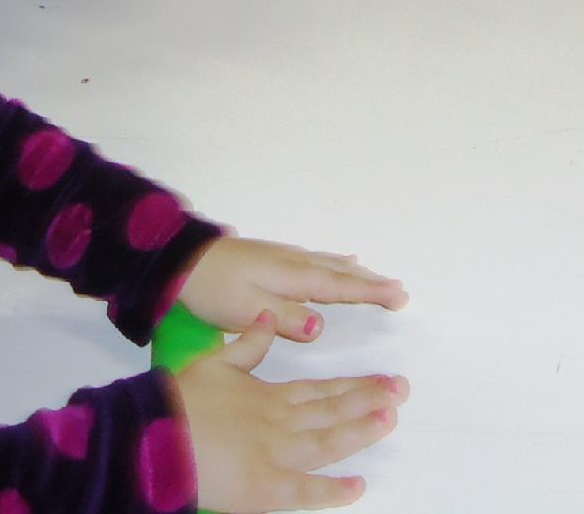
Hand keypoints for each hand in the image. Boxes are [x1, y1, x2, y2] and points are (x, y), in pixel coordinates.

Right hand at [171, 310, 406, 511]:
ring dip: (360, 432)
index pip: (321, 390)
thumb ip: (247, 345)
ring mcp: (276, 456)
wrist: (152, 437)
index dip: (354, 386)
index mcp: (269, 396)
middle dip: (369, 401)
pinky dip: (332, 492)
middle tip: (403, 391)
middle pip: (333, 411)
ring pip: (328, 443)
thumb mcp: (213, 364)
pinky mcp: (265, 490)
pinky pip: (305, 492)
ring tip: (390, 420)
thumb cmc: (179, 402)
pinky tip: (357, 486)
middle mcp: (280, 423)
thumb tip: (270, 318)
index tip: (385, 379)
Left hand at [180, 236, 407, 341]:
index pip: (339, 287)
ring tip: (379, 278)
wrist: (183, 261)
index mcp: (292, 278)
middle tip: (400, 292)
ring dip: (357, 273)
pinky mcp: (273, 258)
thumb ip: (283, 318)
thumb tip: (320, 326)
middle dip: (371, 283)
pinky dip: (336, 263)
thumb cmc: (213, 290)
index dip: (370, 293)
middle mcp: (294, 264)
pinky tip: (340, 261)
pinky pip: (318, 260)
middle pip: (341, 274)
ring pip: (330, 266)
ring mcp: (284, 258)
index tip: (399, 297)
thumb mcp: (245, 310)